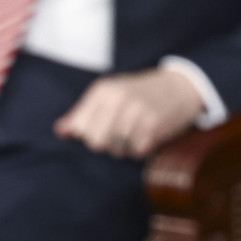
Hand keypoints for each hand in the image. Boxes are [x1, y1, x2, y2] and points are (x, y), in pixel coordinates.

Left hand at [53, 67, 203, 158]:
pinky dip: (139, 150)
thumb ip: (83, 112)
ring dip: (123, 148)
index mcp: (103, 90)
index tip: (98, 130)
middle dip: (104, 144)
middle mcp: (118, 99)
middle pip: (95, 142)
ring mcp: (136, 113)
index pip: (80, 127)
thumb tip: (60, 131)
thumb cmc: (139, 93)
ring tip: (133, 133)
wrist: (180, 87)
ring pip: (116, 149)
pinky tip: (145, 137)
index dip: (87, 135)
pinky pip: (135, 153)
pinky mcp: (153, 128)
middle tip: (117, 136)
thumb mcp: (110, 94)